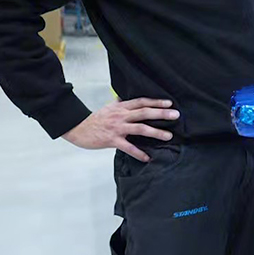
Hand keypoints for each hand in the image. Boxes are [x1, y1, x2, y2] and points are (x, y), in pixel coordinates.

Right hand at [62, 98, 179, 161]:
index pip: (141, 102)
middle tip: (176, 115)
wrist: (77, 128)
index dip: (156, 102)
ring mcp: (117, 128)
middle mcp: (121, 116)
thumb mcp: (109, 107)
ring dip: (155, 132)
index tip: (169, 103)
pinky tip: (147, 158)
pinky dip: (138, 153)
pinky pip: (128, 147)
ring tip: (168, 136)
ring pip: (140, 128)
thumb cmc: (95, 119)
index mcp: (121, 107)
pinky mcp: (111, 140)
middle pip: (144, 113)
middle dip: (161, 114)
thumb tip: (124, 96)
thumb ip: (119, 103)